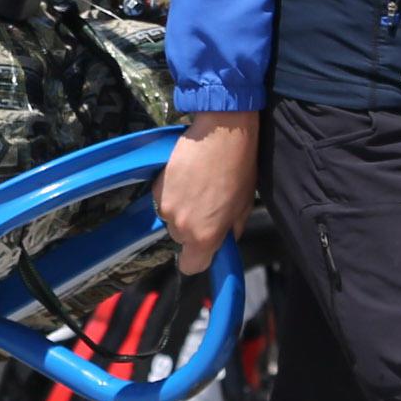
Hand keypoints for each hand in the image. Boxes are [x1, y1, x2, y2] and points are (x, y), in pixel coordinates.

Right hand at [156, 110, 259, 274]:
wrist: (222, 133)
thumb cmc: (238, 169)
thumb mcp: (243, 206)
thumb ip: (230, 231)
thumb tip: (224, 239)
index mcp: (206, 236)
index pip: (192, 267)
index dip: (199, 259)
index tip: (206, 248)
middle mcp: (182, 227)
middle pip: (181, 240)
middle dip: (192, 228)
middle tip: (207, 206)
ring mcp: (166, 207)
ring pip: (171, 219)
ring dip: (181, 210)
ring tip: (197, 188)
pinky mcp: (157, 188)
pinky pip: (163, 200)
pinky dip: (172, 193)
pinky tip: (186, 177)